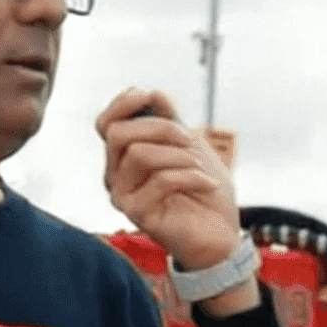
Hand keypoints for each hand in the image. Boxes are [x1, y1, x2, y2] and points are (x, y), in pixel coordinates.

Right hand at [98, 92, 242, 276]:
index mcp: (124, 156)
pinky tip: (207, 184)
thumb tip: (153, 93)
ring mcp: (123, 196)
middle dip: (160, 128)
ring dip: (178, 155)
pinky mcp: (137, 214)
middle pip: (118, 134)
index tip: (153, 95)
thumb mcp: (191, 145)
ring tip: (199, 166)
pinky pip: (160, 181)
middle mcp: (116, 175)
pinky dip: (191, 176)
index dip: (124, 103)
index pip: (105, 123)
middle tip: (190, 141)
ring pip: (138, 154)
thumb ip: (170, 119)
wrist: (221, 233)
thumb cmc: (205, 191)